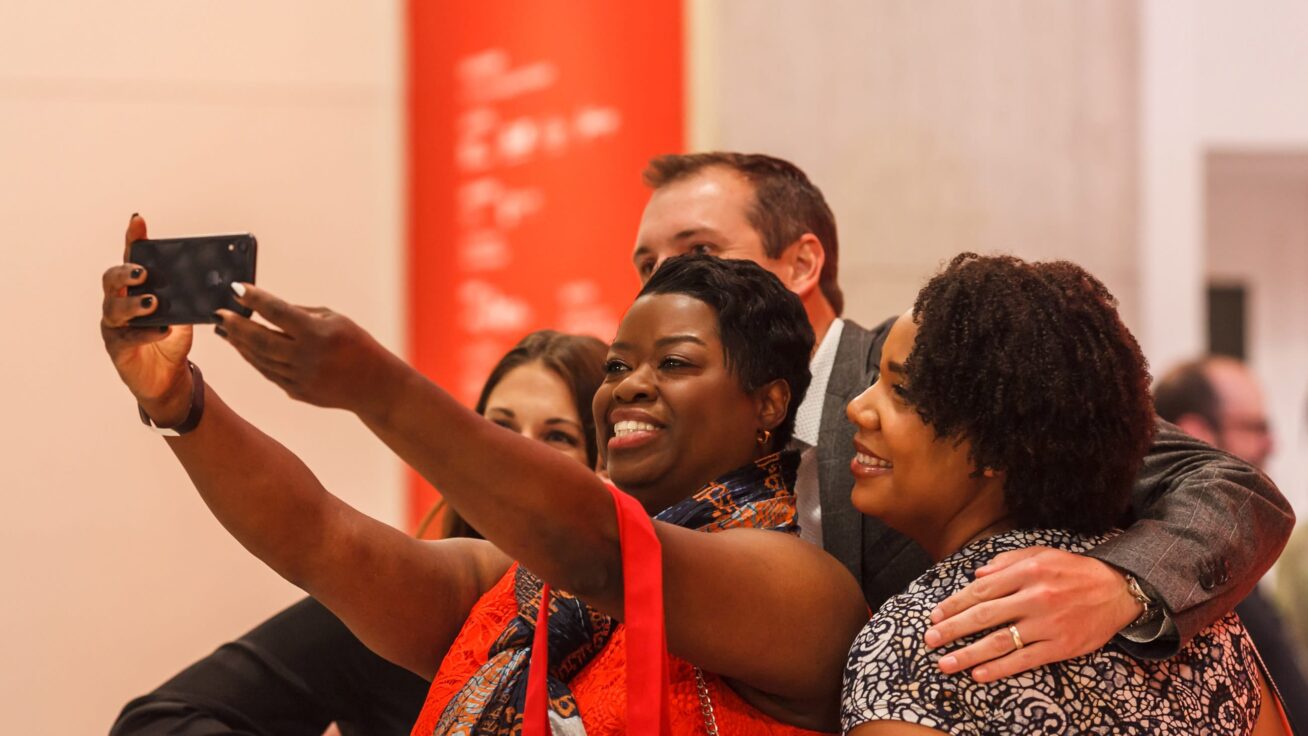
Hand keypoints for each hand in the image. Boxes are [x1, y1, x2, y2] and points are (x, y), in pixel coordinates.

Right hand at [101, 214, 194, 423]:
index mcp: (136, 287)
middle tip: (144, 272)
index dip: (133, 239)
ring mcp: (115, 324)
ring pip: (114, 307)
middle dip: (126, 272)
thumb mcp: (186, 311)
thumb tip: (224, 279)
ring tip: (153, 302)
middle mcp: (119, 301)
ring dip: (134, 303)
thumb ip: (194, 294)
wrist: (168, 377)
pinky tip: (162, 330)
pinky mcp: (118, 347)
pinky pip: (127, 336)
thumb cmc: (172, 339)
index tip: (138, 221)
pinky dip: (146, 332)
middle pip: (112, 278)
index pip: (132, 257)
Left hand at [216, 283, 407, 416]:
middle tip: (219, 313)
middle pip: (260, 339)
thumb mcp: (335, 319)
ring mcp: (300, 377)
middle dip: (236, 325)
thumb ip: (300, 314)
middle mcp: (307, 356)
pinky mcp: (297, 392)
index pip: (277, 312)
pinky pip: (268, 372)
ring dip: (239, 343)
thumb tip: (265, 308)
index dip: (254, 299)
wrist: (375, 385)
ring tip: (225, 330)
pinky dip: (253, 358)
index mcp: (318, 333)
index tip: (236, 289)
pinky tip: (243, 347)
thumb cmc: (356, 344)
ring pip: (259, 358)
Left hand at [924, 546, 1141, 681]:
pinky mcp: (1062, 646)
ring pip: (1001, 641)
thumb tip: (976, 575)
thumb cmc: (1074, 571)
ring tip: (946, 663)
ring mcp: (1048, 624)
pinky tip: (979, 674)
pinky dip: (1000, 668)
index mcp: (1028, 572)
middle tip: (930, 640)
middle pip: (984, 616)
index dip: (954, 604)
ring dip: (969, 654)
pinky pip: (1025, 659)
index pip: (981, 590)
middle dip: (953, 629)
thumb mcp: (1041, 554)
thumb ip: (1006, 562)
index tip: (935, 616)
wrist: (1119, 589)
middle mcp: (1036, 597)